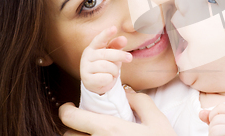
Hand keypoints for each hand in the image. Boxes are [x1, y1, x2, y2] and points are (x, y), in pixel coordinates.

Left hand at [60, 89, 176, 135]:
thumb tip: (126, 93)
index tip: (70, 106)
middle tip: (87, 122)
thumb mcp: (158, 121)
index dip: (66, 110)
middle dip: (74, 128)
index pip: (71, 118)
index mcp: (108, 130)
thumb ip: (141, 102)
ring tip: (96, 134)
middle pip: (68, 135)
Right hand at [80, 26, 131, 94]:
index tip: (114, 28)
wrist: (98, 84)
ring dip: (115, 70)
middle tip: (130, 58)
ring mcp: (85, 67)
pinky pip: (105, 78)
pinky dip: (110, 79)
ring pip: (106, 66)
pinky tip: (107, 79)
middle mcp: (87, 56)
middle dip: (120, 55)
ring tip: (114, 72)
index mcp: (93, 47)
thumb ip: (117, 46)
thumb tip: (123, 39)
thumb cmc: (106, 65)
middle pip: (106, 54)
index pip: (99, 39)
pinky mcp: (87, 79)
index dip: (106, 34)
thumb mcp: (113, 55)